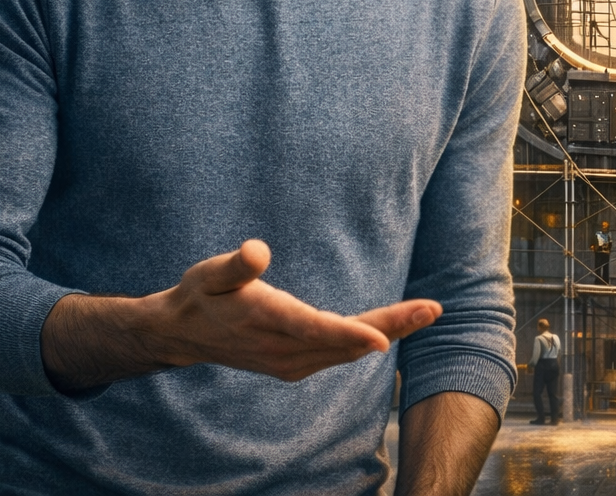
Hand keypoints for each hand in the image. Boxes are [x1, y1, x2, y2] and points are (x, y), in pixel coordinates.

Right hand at [149, 239, 440, 379]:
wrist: (182, 335)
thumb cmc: (199, 294)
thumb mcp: (209, 273)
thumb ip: (235, 265)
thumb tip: (257, 251)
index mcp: (267, 321)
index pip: (316, 330)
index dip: (350, 335)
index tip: (383, 339)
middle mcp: (283, 349)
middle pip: (345, 342)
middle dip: (392, 326)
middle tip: (433, 309)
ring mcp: (290, 362)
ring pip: (347, 351)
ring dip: (389, 332)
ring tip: (427, 313)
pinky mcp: (294, 365)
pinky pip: (338, 356)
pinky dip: (367, 342)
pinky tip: (394, 328)